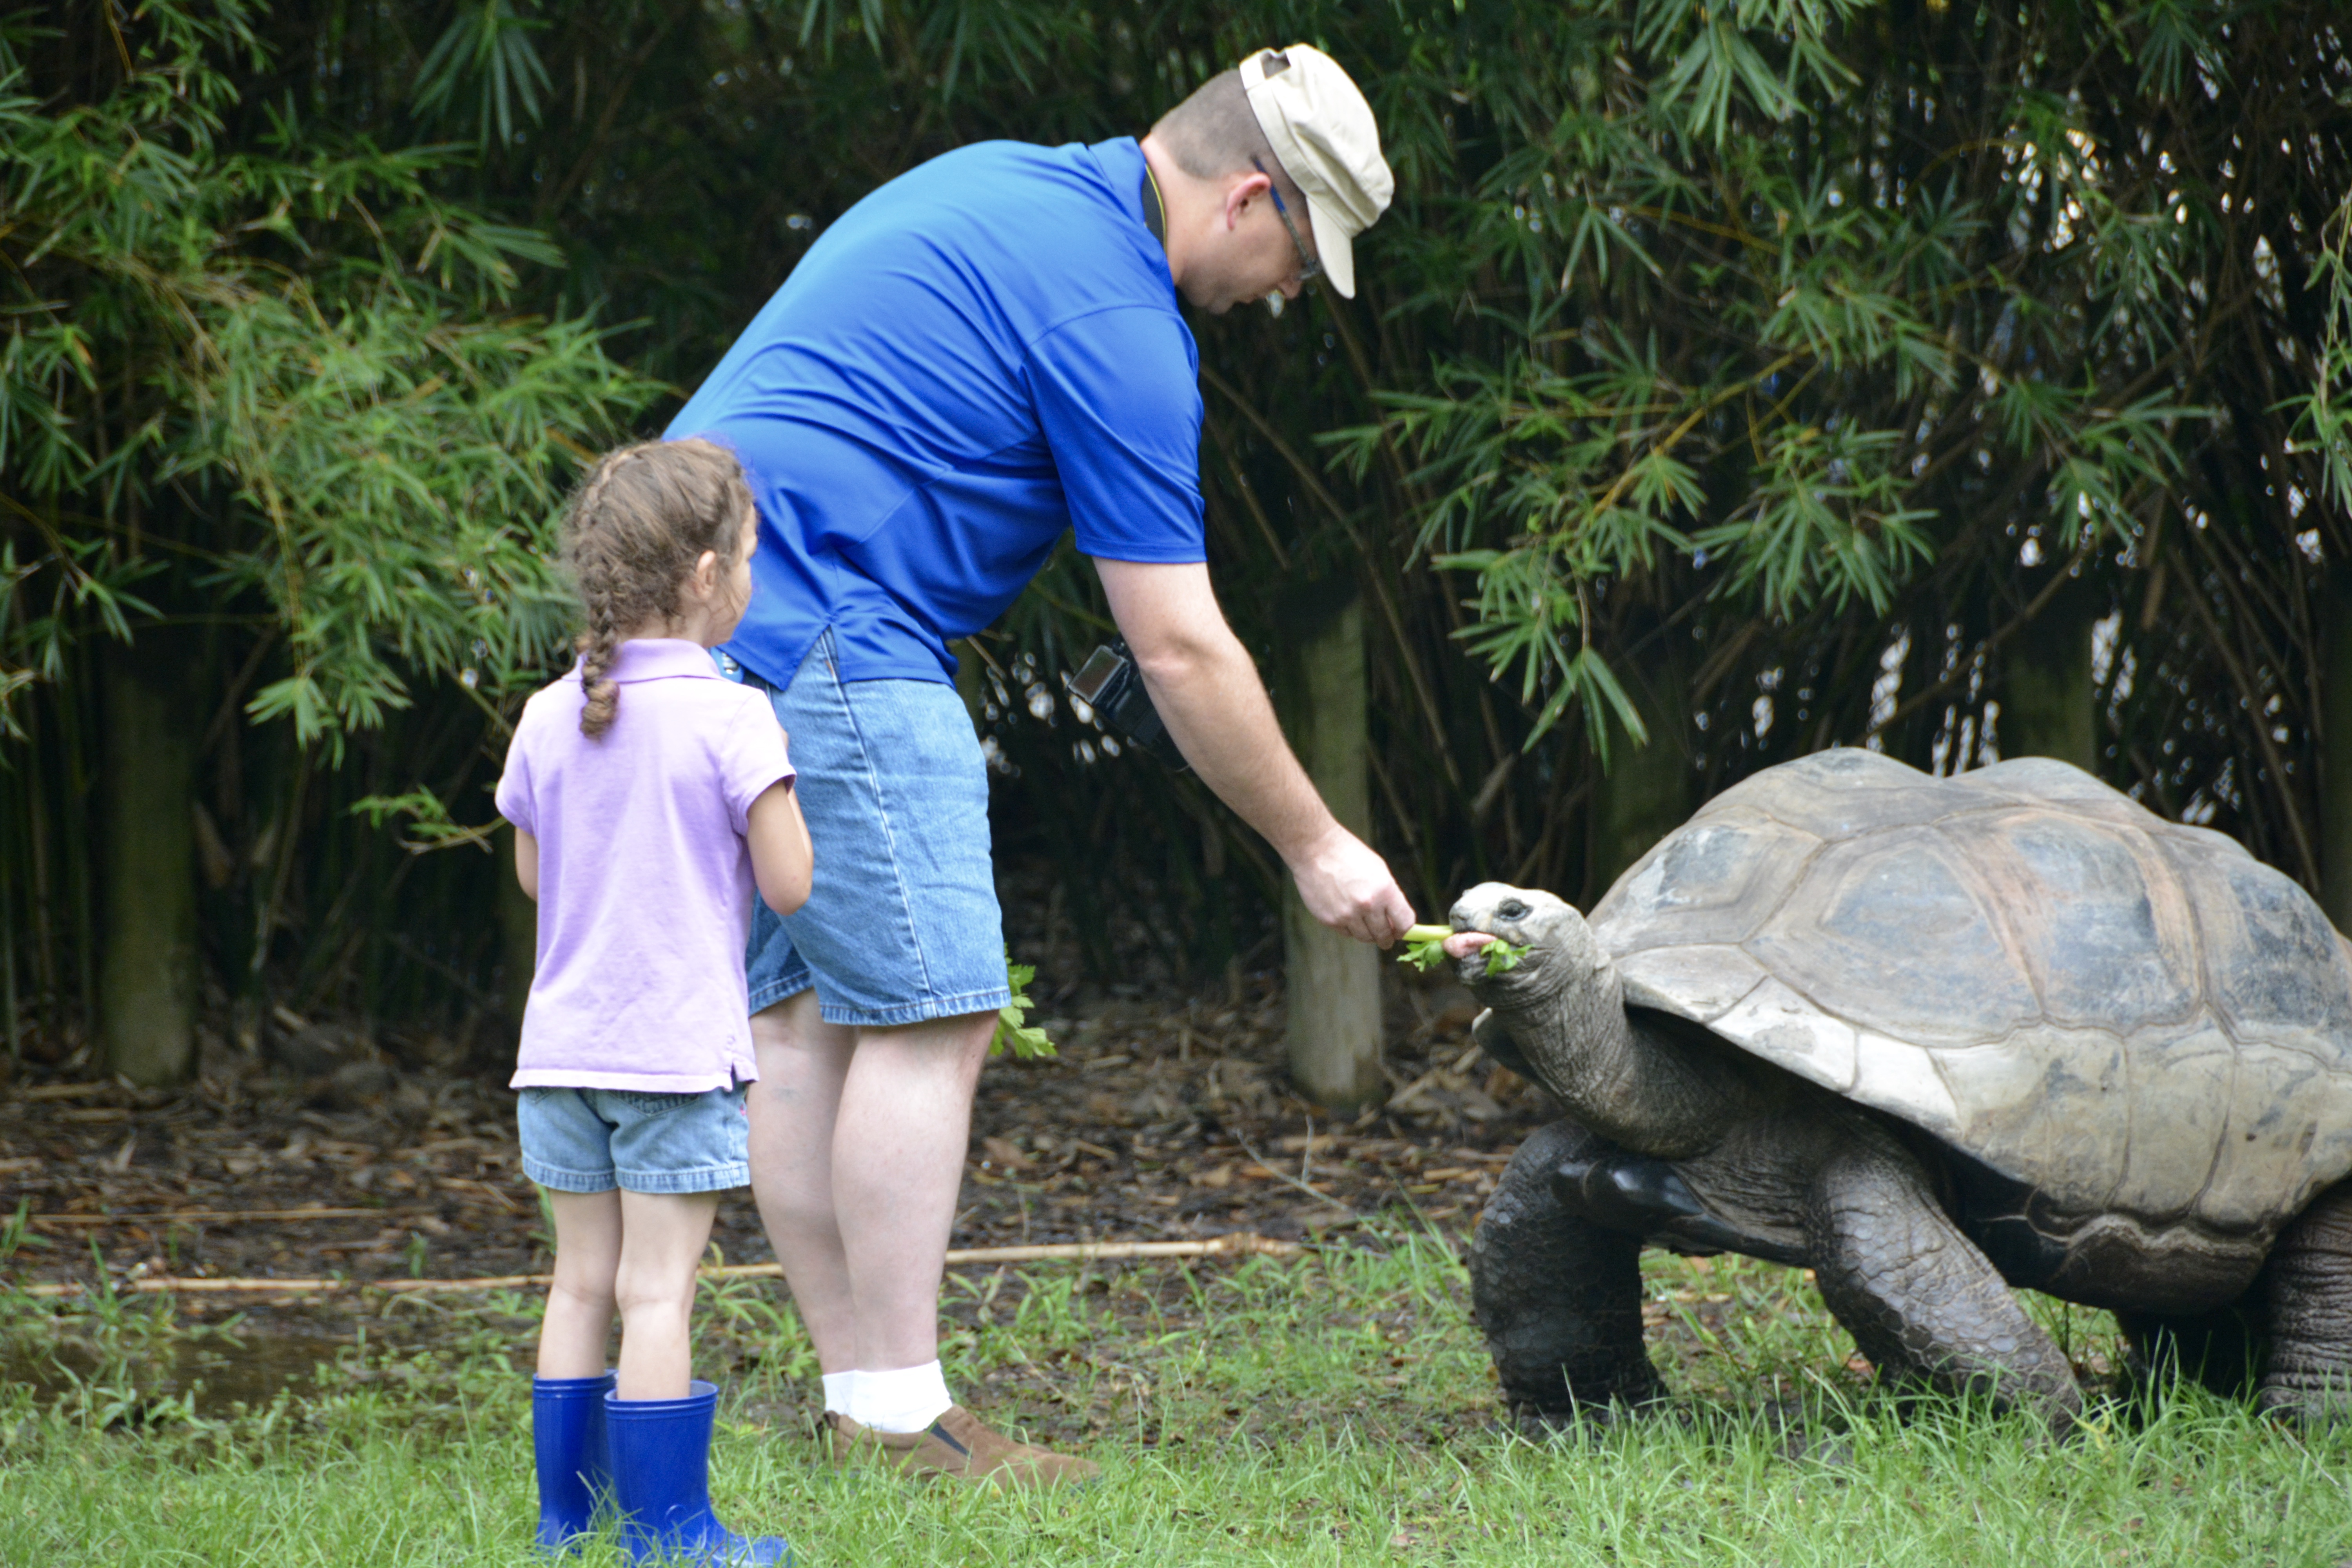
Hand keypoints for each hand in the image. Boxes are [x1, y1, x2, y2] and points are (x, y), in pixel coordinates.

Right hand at [1288, 825, 1413, 946]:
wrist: (1315, 849)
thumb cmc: (1349, 856)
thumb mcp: (1379, 870)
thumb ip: (1389, 897)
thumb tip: (1395, 922)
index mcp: (1385, 890)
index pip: (1404, 923)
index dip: (1404, 930)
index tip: (1400, 932)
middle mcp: (1367, 904)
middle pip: (1384, 935)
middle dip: (1386, 938)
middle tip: (1385, 938)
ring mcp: (1347, 914)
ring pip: (1364, 937)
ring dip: (1367, 933)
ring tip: (1364, 922)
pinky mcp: (1329, 919)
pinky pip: (1346, 932)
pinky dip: (1349, 927)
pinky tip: (1345, 912)